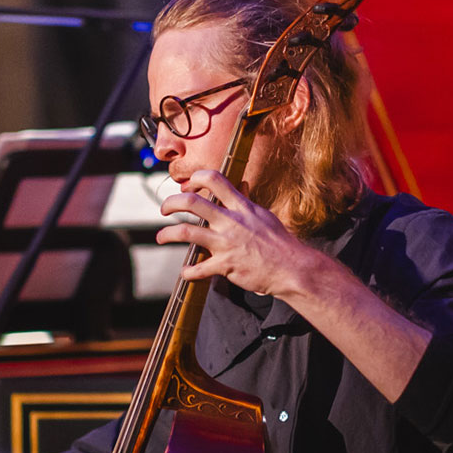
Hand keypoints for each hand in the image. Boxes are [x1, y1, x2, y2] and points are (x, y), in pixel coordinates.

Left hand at [156, 167, 323, 297]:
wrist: (292, 268)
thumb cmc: (280, 243)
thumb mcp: (263, 216)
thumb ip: (246, 203)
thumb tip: (241, 187)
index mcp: (241, 206)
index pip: (214, 179)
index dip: (195, 179)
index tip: (188, 186)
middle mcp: (231, 221)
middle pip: (191, 202)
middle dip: (171, 203)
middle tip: (164, 209)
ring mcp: (226, 243)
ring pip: (186, 232)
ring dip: (167, 234)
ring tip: (160, 237)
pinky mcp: (225, 265)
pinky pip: (198, 269)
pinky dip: (189, 272)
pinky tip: (186, 273)